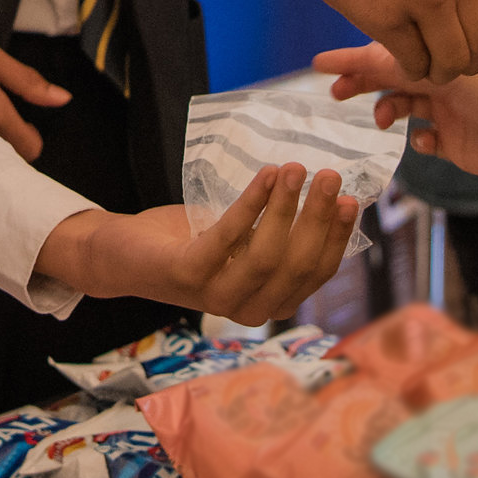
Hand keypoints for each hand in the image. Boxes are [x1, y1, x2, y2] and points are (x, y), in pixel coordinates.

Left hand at [36, 164, 356, 326]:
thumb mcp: (243, 237)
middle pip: (297, 263)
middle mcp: (249, 308)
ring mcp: (217, 296)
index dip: (337, 236)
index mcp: (271, 302)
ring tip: (295, 168)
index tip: (352, 198)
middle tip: (330, 175)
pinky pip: (228, 237)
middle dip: (318, 217)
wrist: (124, 252)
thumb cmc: (191, 241)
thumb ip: (278, 228)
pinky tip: (265, 176)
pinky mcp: (187, 275)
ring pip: (267, 256)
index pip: (318, 272)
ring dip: (286, 207)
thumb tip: (328, 190)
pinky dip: (250, 203)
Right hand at [151, 0, 477, 83]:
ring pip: (452, 58)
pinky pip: (414, 61)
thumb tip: (476, 9)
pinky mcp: (390, 18)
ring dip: (439, 71)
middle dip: (467, 60)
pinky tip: (395, 54)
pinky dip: (408, 67)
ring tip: (422, 64)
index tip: (467, 39)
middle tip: (447, 65)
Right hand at [314, 44, 477, 186]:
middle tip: (335, 93)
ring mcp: (449, 110)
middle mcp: (444, 77)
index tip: (318, 64)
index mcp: (445, 50)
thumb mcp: (448, 73)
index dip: (352, 57)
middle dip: (362, 82)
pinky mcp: (456, 143)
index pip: (390, 48)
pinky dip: (418, 140)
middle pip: (392, 75)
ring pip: (404, 105)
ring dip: (387, 109)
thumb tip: (360, 59)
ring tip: (383, 119)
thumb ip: (404, 67)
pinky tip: (423, 141)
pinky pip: (424, 139)